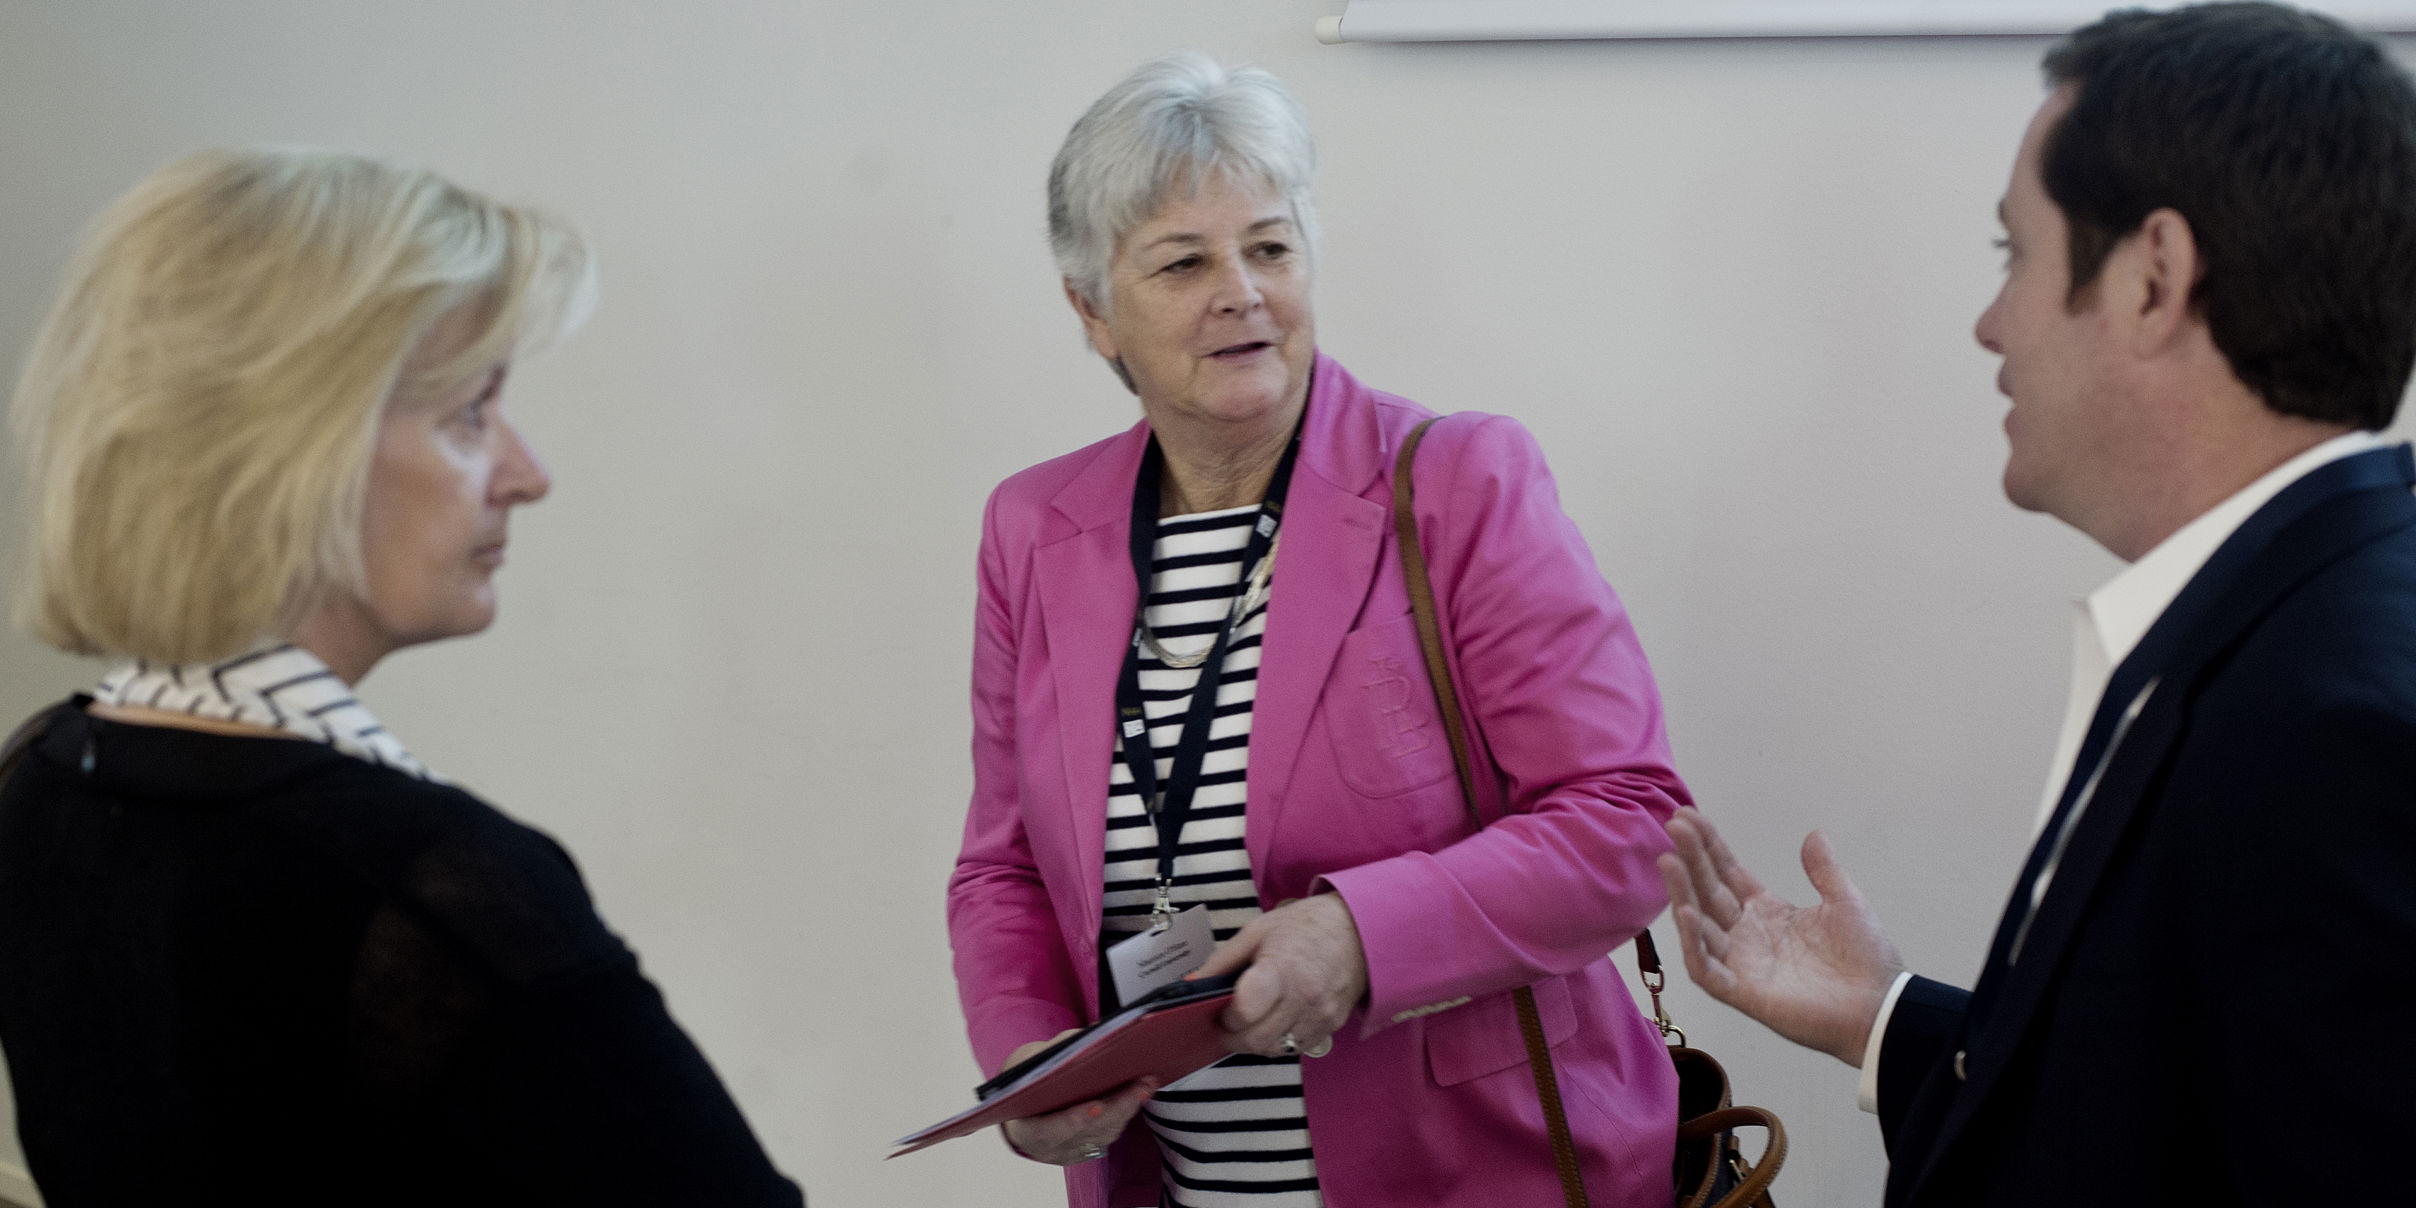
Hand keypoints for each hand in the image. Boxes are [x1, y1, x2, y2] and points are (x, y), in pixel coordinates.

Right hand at [998, 1030, 1158, 1164]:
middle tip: (1140, 1085)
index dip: (1073, 1121)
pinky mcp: (1086, 1149)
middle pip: (1088, 1133)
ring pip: (1104, 1135)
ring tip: (1147, 1083)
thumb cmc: (1022, 1079)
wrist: (1020, 1103)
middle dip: (1118, 1107)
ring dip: (1128, 1108)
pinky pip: (1110, 1133)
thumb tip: (1095, 1031)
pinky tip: (1140, 1092)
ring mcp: (1069, 1153)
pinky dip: (1126, 1113)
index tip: (1097, 1105)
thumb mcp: (1027, 1061)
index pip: (1049, 1132)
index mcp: (1024, 1131)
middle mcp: (1049, 1149)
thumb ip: (1057, 1050)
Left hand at [1190, 893, 1367, 1057]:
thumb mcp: (1257, 932)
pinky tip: (1274, 1021)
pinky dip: (1277, 1041)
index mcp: (1282, 968)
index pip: (1245, 1010)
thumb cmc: (1306, 927)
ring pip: (1273, 1050)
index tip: (1219, 1010)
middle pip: (1255, 1040)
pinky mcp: (1330, 1026)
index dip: (1225, 1017)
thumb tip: (1191, 987)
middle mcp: (1304, 997)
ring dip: (1253, 1042)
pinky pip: (1294, 1049)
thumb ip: (1221, 963)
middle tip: (1225, 1023)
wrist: (1359, 931)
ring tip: (1249, 1021)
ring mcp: (1320, 1016)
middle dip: (1232, 1037)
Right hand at [1657, 811, 1904, 1065]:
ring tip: (1670, 861)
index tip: (1688, 816)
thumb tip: (1813, 833)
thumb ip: (1824, 870)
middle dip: (1690, 859)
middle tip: (1674, 825)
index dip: (1707, 846)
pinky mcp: (1743, 992)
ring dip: (1681, 893)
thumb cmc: (1864, 960)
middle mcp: (1746, 934)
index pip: (1727, 873)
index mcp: (1767, 912)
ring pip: (1698, 925)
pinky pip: (1706, 969)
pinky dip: (1692, 943)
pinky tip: (1686, 913)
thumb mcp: (1845, 903)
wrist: (1880, 1008)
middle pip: (1707, 891)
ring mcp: (1741, 963)